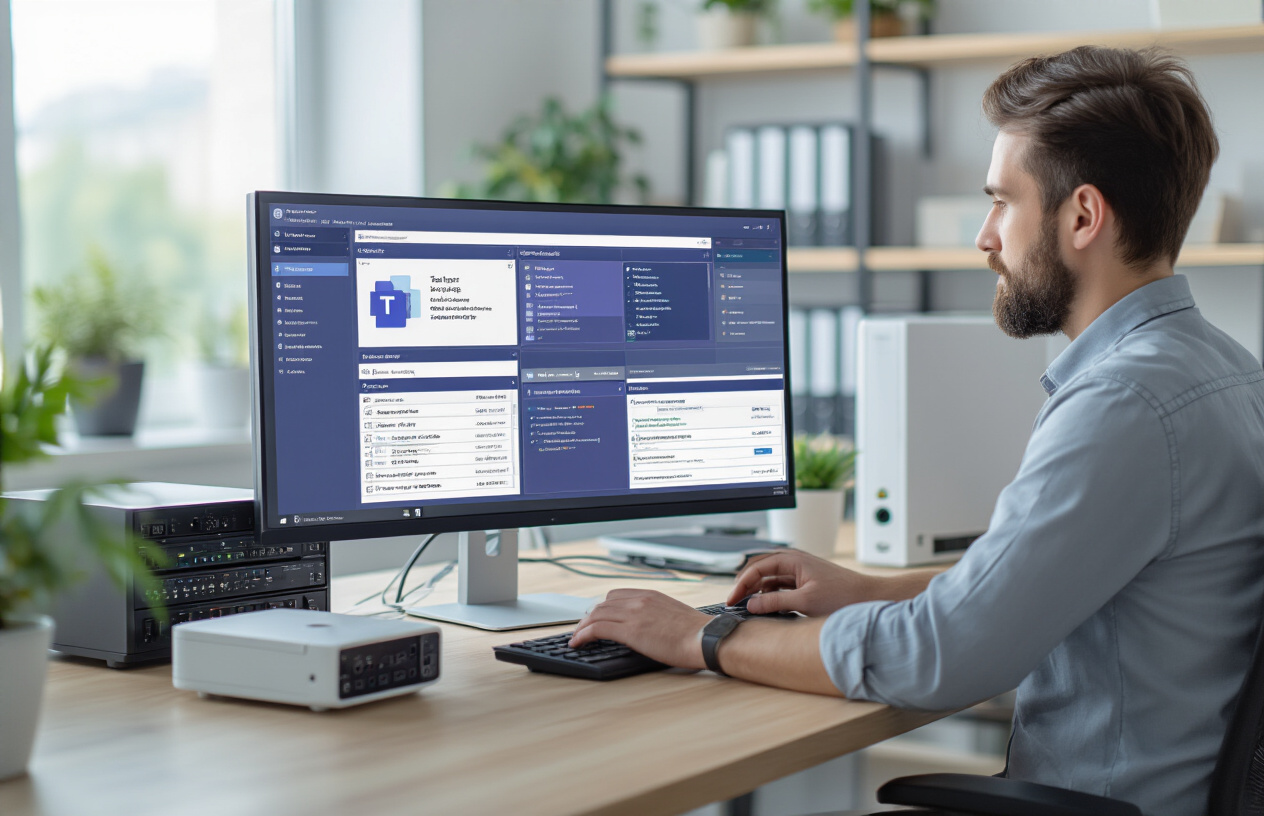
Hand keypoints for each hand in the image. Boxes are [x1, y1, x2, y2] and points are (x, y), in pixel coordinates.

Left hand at [569, 589, 710, 669]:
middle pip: (603, 604)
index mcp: (651, 595)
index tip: (596, 618)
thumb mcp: (674, 615)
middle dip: (589, 617)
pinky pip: (597, 628)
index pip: (616, 595)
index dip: (602, 607)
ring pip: (596, 614)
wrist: (707, 639)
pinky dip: (583, 634)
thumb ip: (657, 616)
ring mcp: (634, 613)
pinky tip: (578, 643)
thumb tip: (648, 627)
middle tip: (583, 630)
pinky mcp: (631, 630)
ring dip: (582, 627)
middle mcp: (640, 600)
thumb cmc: (698, 634)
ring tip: (577, 639)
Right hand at [728, 550, 880, 617]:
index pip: (757, 567)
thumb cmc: (842, 596)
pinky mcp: (806, 583)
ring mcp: (800, 572)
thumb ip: (775, 603)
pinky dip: (770, 595)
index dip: (741, 583)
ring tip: (748, 606)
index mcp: (793, 560)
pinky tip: (766, 607)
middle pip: (760, 569)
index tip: (732, 599)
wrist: (869, 598)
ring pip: (770, 578)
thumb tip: (751, 605)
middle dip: (746, 584)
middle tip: (734, 601)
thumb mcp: (805, 602)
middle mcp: (795, 562)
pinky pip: (780, 586)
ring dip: (757, 590)